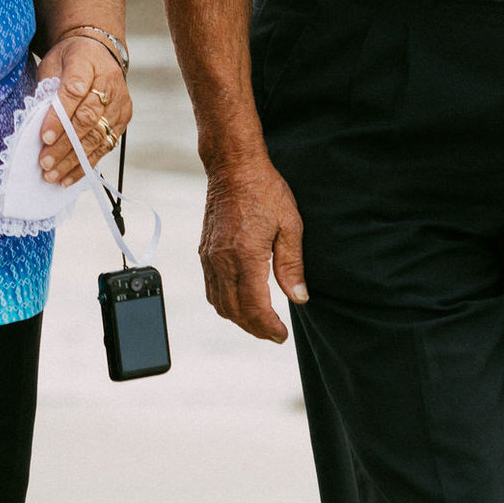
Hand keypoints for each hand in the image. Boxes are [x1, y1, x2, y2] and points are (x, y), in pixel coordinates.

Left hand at [34, 32, 131, 183]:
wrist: (97, 51)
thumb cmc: (69, 59)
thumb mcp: (52, 63)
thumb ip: (47, 88)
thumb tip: (38, 120)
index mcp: (86, 62)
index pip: (73, 92)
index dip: (59, 117)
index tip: (44, 137)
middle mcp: (109, 84)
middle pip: (87, 120)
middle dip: (64, 145)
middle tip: (45, 163)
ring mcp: (119, 103)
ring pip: (97, 137)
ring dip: (74, 160)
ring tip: (53, 175)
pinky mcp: (123, 119)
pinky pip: (105, 146)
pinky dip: (86, 164)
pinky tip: (69, 177)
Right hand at [200, 152, 307, 342]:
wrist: (233, 167)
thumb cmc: (265, 191)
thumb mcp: (290, 225)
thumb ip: (292, 265)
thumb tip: (298, 298)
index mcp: (244, 256)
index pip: (254, 307)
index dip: (269, 327)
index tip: (282, 335)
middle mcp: (222, 260)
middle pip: (235, 311)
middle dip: (255, 329)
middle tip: (274, 334)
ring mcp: (209, 257)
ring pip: (219, 304)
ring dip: (239, 319)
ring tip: (260, 323)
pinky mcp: (204, 252)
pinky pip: (211, 289)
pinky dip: (224, 304)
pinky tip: (240, 303)